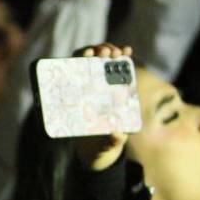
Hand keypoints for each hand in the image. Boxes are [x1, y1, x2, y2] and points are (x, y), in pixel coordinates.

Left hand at [69, 43, 129, 170]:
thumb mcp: (104, 145)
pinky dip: (121, 57)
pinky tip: (127, 51)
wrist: (101, 148)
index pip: (72, 72)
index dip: (79, 59)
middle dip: (97, 51)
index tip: (88, 54)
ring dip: (110, 51)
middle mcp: (84, 88)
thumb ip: (110, 141)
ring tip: (120, 52)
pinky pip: (114, 68)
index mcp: (75, 100)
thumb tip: (117, 133)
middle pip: (86, 60)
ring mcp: (98, 85)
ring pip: (101, 60)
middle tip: (107, 52)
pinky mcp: (111, 85)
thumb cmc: (97, 145)